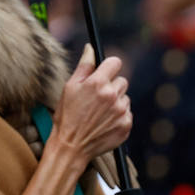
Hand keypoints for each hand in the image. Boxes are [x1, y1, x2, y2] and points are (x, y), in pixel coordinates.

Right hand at [51, 45, 131, 162]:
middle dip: (111, 86)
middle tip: (97, 98)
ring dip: (116, 102)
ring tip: (99, 113)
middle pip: (122, 81)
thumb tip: (91, 48)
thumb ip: (84, 66)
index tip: (105, 72)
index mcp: (98, 83)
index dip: (109, 67)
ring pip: (125, 98)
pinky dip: (118, 117)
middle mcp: (112, 95)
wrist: (71, 147)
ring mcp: (121, 111)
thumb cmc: (67, 115)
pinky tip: (105, 123)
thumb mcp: (70, 87)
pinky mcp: (126, 125)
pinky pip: (127, 113)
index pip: (115, 62)